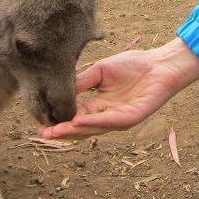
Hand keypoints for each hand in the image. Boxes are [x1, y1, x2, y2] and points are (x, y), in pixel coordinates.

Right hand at [37, 38, 198, 138]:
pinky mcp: (131, 117)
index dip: (58, 121)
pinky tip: (79, 120)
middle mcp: (106, 116)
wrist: (159, 64)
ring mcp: (118, 119)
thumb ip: (82, 81)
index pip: (73, 117)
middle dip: (62, 132)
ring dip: (73, 130)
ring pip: (93, 128)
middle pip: (80, 128)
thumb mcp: (100, 71)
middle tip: (43, 133)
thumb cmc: (133, 65)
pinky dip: (94, 122)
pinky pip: (110, 121)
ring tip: (56, 131)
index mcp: (97, 105)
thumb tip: (59, 90)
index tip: (40, 124)